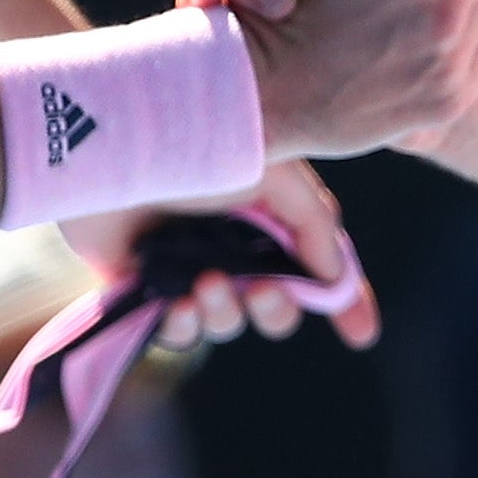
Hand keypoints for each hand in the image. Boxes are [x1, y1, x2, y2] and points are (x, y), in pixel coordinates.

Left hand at [106, 158, 381, 352]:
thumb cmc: (196, 144)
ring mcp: (188, 265)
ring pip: (227, 321)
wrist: (116, 146)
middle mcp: (232, 242)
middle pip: (276, 305)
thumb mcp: (273, 169)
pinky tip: (178, 304)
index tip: (361, 333)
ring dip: (226, 312)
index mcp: (268, 213)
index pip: (317, 264)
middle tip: (263, 292)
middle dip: (277, 309)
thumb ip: (314, 223)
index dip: (343, 299)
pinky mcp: (145, 284)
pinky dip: (184, 324)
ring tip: (207, 283)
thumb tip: (337, 278)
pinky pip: (176, 329)